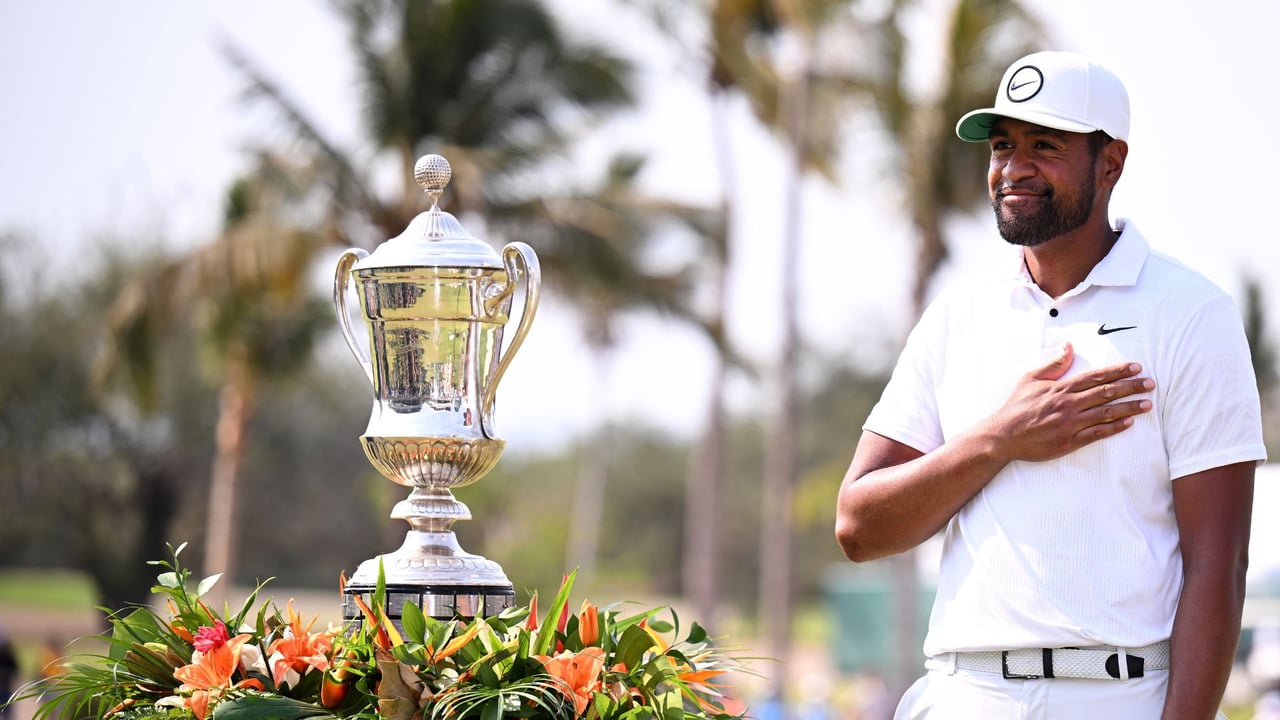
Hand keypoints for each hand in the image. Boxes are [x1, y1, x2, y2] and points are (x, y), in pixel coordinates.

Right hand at [987, 342, 1153, 462]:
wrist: (1004, 435)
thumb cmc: (1016, 406)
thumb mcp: (1030, 378)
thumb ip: (1053, 364)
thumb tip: (1068, 346)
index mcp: (1061, 387)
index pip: (1096, 376)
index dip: (1118, 371)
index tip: (1136, 367)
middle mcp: (1069, 404)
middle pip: (1107, 392)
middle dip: (1131, 387)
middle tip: (1151, 384)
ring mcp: (1071, 423)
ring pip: (1107, 413)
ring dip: (1129, 407)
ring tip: (1147, 404)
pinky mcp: (1070, 441)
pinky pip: (1098, 433)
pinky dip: (1115, 428)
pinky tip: (1129, 423)